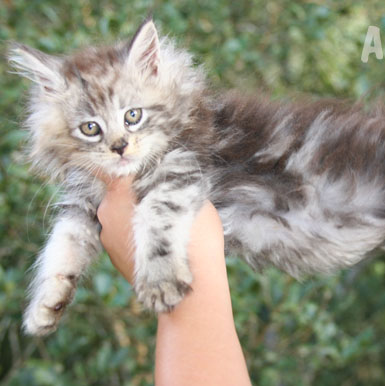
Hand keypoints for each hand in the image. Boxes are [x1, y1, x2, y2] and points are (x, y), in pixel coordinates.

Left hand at [96, 177, 250, 384]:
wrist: (190, 294)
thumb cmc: (195, 242)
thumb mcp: (191, 201)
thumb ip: (174, 183)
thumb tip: (170, 171)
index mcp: (120, 197)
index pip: (117, 167)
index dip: (136, 162)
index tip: (152, 161)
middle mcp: (107, 217)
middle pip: (120, 190)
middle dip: (140, 188)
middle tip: (165, 188)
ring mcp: (109, 240)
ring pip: (122, 213)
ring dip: (139, 210)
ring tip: (167, 217)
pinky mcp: (115, 258)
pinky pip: (125, 232)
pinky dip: (139, 230)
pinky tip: (162, 237)